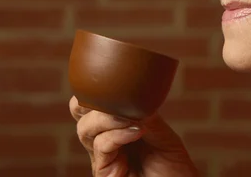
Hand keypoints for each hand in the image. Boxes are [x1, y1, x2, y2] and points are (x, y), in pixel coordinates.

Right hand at [69, 96, 198, 176]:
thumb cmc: (172, 164)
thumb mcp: (160, 131)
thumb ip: (144, 113)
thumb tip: (130, 95)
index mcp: (112, 125)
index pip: (91, 100)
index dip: (96, 88)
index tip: (119, 82)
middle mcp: (102, 139)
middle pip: (78, 111)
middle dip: (89, 99)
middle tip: (115, 97)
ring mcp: (101, 157)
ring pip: (85, 128)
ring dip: (108, 117)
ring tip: (133, 119)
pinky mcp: (103, 173)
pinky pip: (100, 146)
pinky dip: (117, 134)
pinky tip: (136, 131)